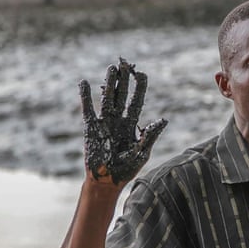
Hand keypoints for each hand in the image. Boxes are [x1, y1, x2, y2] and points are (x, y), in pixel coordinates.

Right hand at [78, 58, 166, 184]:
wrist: (107, 182)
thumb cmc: (126, 170)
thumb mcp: (142, 153)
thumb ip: (150, 136)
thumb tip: (164, 119)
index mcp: (132, 125)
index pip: (137, 102)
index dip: (139, 88)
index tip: (142, 73)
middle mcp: (119, 120)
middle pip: (121, 96)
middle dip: (124, 81)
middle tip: (125, 64)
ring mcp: (104, 123)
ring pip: (107, 99)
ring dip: (109, 84)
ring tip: (111, 68)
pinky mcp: (90, 128)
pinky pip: (88, 109)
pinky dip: (85, 97)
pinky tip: (84, 83)